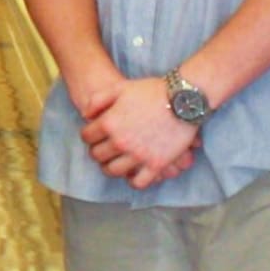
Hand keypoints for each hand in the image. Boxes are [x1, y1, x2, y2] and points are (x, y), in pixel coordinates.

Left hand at [78, 76, 200, 187]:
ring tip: (115, 161)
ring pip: (113, 171)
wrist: (183, 99)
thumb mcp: (119, 88)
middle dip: (97, 151)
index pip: (86, 137)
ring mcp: (138, 156)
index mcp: (109, 123)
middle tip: (104, 148)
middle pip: (97, 155)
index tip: (94, 135)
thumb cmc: (151, 91)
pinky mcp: (156, 165)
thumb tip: (85, 115)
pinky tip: (133, 172)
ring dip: (110, 167)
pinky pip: (138, 182)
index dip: (88, 135)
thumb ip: (98, 100)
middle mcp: (120, 142)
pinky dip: (133, 180)